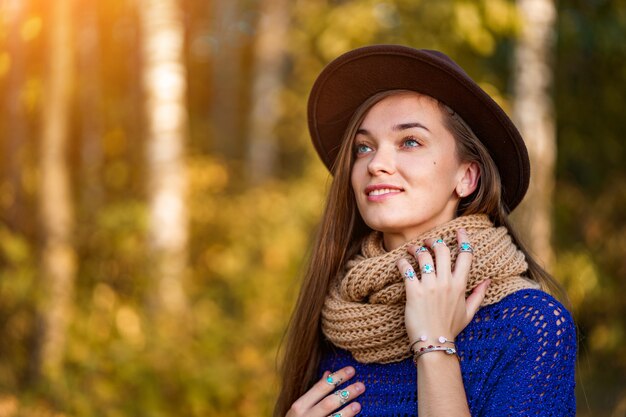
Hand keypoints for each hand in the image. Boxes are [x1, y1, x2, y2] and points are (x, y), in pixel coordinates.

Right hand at [286, 366, 364, 416]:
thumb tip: (328, 373)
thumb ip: (314, 392)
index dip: (337, 377)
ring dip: (347, 412)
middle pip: (329, 402)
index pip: (321, 387)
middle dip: (346, 393)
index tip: (351, 370)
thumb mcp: (300, 407)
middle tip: (361, 385)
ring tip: (358, 405)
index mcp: (300, 406)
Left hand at [396, 228, 489, 346]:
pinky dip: (402, 262)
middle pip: (442, 250)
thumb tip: (488, 280)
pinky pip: (407, 269)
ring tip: (412, 250)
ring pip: (423, 256)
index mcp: (460, 285)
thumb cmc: (450, 328)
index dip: (464, 239)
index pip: (465, 255)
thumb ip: (479, 294)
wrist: (434, 343)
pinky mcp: (413, 291)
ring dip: (416, 249)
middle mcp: (446, 282)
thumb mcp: (469, 312)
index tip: (459, 230)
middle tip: (427, 241)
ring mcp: (430, 286)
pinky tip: (401, 262)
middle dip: (434, 241)